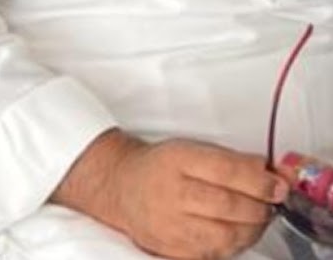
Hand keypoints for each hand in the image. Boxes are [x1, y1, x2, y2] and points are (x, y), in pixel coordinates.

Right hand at [53, 129, 287, 259]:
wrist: (121, 187)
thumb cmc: (161, 166)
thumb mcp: (189, 149)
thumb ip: (230, 160)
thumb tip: (271, 172)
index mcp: (176, 160)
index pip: (225, 170)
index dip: (257, 180)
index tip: (278, 184)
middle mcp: (172, 193)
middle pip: (229, 205)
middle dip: (260, 206)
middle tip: (273, 202)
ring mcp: (171, 226)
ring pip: (226, 235)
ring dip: (252, 229)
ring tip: (258, 218)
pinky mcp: (173, 251)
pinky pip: (215, 253)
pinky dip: (234, 244)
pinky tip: (239, 232)